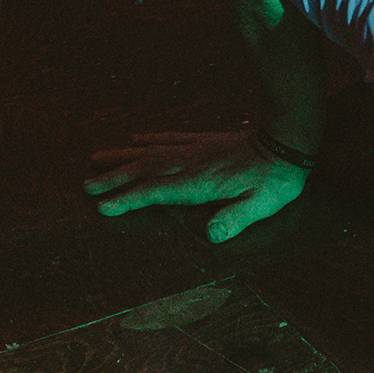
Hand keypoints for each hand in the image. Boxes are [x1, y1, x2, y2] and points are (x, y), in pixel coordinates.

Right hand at [85, 131, 309, 242]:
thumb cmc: (275, 181)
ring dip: (122, 157)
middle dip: (114, 179)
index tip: (103, 207)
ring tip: (95, 159)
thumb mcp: (261, 206)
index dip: (129, 200)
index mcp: (200, 182)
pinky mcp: (204, 139)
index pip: (156, 191)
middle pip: (144, 169)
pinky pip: (169, 137)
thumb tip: (212, 235)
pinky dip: (149, 138)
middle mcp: (191, 163)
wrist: (288, 141)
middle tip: (85, 186)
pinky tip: (134, 138)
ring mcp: (195, 148)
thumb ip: (236, 218)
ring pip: (150, 151)